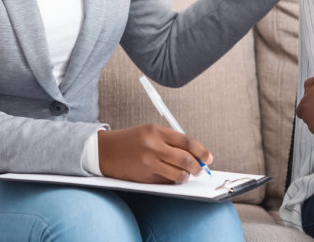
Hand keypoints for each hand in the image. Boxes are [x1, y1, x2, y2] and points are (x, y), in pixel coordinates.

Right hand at [97, 124, 211, 183]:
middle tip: (200, 169)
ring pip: (178, 174)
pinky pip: (166, 182)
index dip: (201, 151)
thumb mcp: (151, 132)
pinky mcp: (144, 178)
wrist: (105, 151)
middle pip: (185, 159)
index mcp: (156, 131)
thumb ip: (172, 140)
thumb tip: (195, 154)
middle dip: (197, 166)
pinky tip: (172, 177)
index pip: (187, 142)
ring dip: (186, 176)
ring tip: (186, 174)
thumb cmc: (131, 140)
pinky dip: (173, 181)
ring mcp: (148, 163)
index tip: (208, 158)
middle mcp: (153, 146)